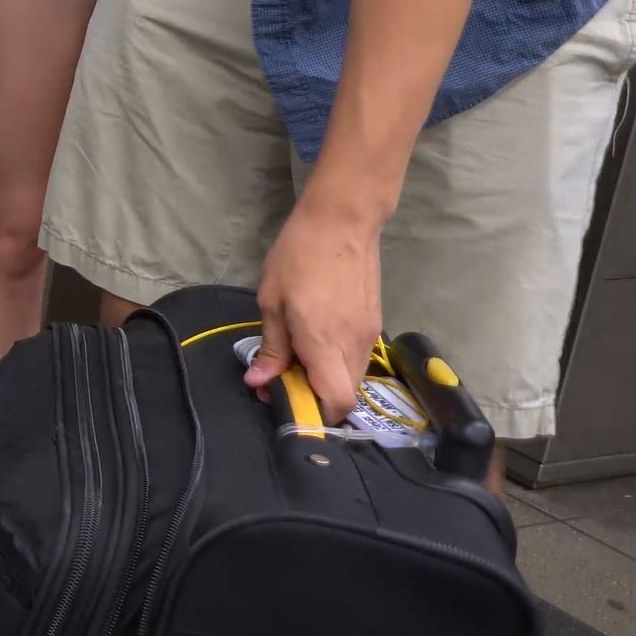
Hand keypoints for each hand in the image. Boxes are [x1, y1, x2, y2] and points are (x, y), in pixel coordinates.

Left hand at [250, 195, 385, 423]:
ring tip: (296, 356)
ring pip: (352, 377)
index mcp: (325, 343)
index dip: (314, 413)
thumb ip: (271, 347)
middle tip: (282, 378)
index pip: (336, 402)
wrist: (342, 222)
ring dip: (326, 378)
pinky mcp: (375, 323)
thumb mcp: (271, 302)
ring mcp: (370, 335)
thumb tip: (260, 382)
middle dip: (315, 396)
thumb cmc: (298, 258)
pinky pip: (357, 357)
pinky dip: (337, 361)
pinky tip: (315, 341)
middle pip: (345, 394)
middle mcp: (354, 346)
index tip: (285, 400)